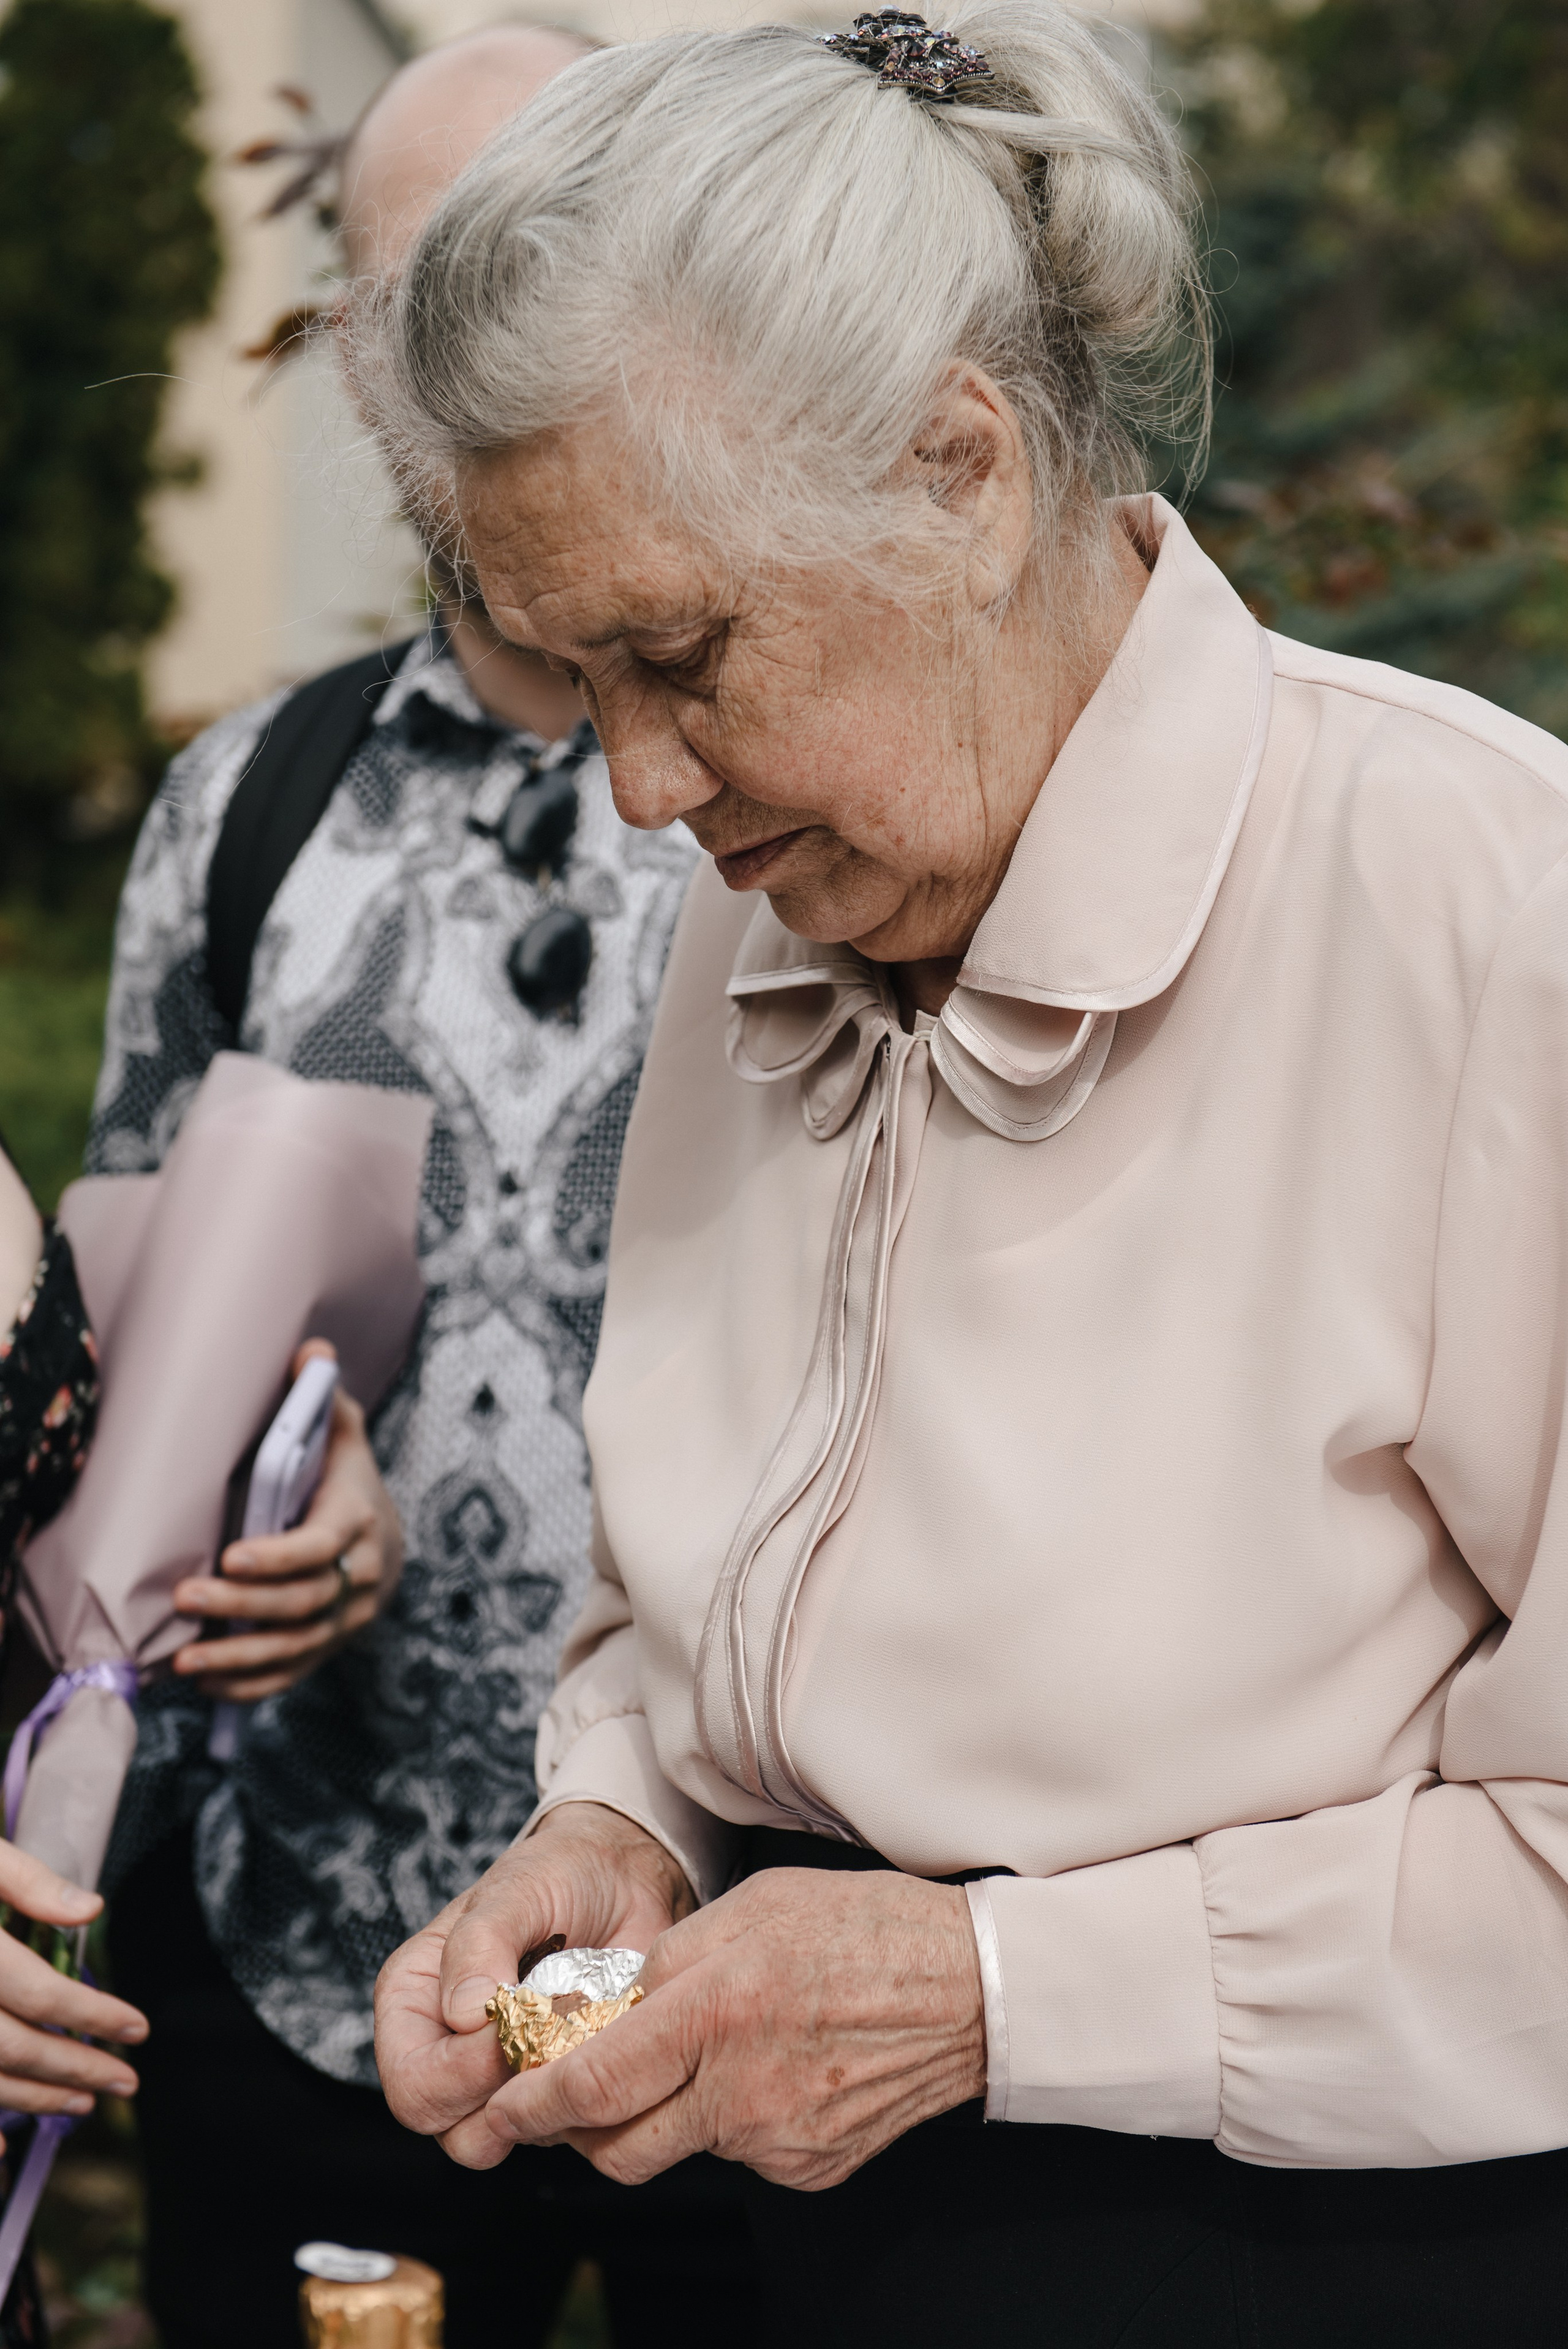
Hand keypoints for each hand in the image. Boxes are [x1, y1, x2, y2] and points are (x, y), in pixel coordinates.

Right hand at [0, 1842, 145, 2144]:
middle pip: (12, 2044)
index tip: (137, 2030)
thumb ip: (28, 1882)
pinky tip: (0, 2142)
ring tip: (81, 2102)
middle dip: (73, 2067)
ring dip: (32, 2096)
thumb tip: (92, 1910)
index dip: (92, 2015)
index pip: (39, 1990)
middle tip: (124, 2081)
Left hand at [171, 1341, 402, 1700]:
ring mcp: (346, 1620)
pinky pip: (291, 1674)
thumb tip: (310, 1351)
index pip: (320, 1546)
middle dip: (241, 1604)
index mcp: (357, 1522)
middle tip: (184, 1597)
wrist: (389, 1543)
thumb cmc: (348, 1481)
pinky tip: (204, 1683)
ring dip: (237, 1656)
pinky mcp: (328, 1647)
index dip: (279, 1556)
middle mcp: (358, 1578)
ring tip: (183, 1659)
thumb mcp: (344, 1435)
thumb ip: (323, 1399)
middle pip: (301, 1601)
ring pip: (294, 1646)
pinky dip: (249, 1685)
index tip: (232, 1556)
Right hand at [375, 1802, 692, 2167]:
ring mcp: (498, 2080)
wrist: (620, 1880)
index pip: (412, 2086)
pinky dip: (584, 2095)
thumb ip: (480, 1945)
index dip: (460, 2074)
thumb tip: (462, 2014)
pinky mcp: (550, 2090)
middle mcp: (445, 2052)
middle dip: (505, 2094)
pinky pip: (561, 2126)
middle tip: (554, 2035)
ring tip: (578, 2033)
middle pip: (450, 2129)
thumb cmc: (554, 1875)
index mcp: (413, 2004)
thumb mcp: (514, 1891)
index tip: (514, 2026)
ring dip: (548, 2099)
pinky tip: (600, 2041)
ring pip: (506, 2138)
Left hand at [482, 1864, 985, 2190]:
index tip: (497, 2107)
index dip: (530, 2104)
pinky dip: (724, 2118)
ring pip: (679, 2145)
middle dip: (577, 2126)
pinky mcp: (811, 2167)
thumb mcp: (751, 1907)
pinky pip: (737, 2152)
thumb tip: (607, 2007)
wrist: (970, 1987)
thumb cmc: (861, 1927)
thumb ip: (669, 1962)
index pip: (593, 2083)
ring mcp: (778, 2140)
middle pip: (618, 2145)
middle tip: (567, 2091)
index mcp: (717, 2013)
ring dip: (661, 2112)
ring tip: (698, 2051)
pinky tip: (760, 2069)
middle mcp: (741, 2092)